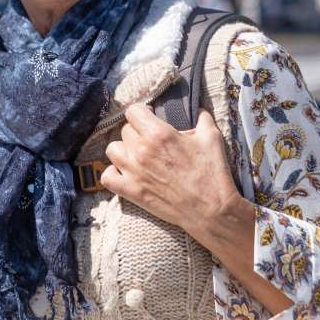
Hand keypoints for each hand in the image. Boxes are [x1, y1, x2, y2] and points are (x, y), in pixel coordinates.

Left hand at [101, 105, 239, 242]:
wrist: (211, 210)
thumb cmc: (212, 174)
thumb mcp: (212, 138)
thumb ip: (202, 117)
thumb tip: (198, 109)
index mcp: (159, 134)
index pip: (133, 111)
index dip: (142, 111)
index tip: (149, 116)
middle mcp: (141, 150)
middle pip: (125, 130)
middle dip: (138, 131)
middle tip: (151, 139)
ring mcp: (133, 172)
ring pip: (112, 149)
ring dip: (123, 149)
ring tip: (136, 154)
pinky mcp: (131, 191)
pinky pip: (107, 177)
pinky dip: (113, 173)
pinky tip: (125, 172)